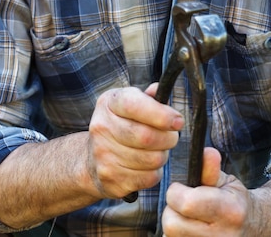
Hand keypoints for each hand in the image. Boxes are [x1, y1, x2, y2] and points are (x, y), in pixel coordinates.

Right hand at [87, 84, 183, 198]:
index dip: (160, 114)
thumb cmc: (121, 125)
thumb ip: (148, 97)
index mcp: (109, 103)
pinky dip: (155, 172)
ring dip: (162, 155)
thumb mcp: (130, 103)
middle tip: (172, 137)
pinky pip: (148, 178)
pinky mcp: (111, 179)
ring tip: (158, 150)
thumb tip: (160, 90)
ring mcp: (103, 155)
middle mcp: (101, 127)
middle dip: (168, 138)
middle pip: (146, 136)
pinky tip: (147, 165)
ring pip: (151, 159)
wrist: (91, 160)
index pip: (134, 105)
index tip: (178, 121)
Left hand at [162, 147, 251, 235]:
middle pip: (172, 225)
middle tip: (181, 204)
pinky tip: (189, 228)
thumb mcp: (226, 181)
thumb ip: (211, 169)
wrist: (251, 227)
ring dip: (173, 225)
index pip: (187, 203)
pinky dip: (177, 235)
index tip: (180, 188)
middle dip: (171, 210)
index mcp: (230, 210)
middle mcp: (222, 236)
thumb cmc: (234, 201)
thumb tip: (207, 152)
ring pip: (170, 236)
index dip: (176, 192)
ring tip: (187, 217)